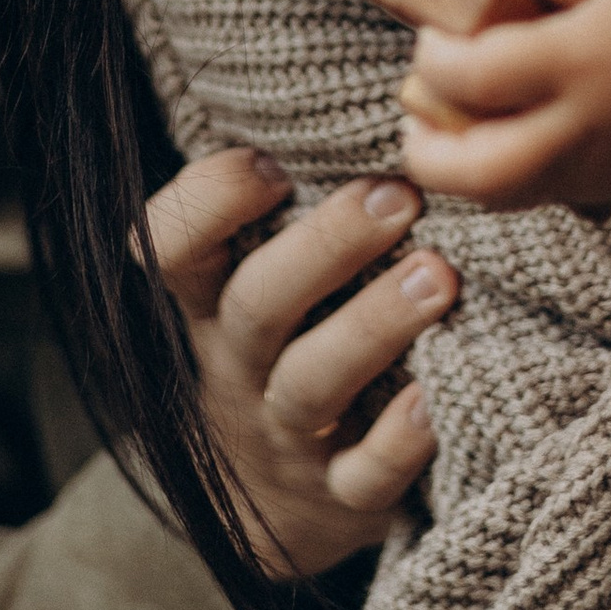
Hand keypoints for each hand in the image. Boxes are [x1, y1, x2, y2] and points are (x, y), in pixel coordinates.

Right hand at [148, 151, 456, 576]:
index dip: (208, 205)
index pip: (172, 248)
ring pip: (311, 384)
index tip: (269, 165)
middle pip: (258, 306)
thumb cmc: (293, 347)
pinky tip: (438, 395)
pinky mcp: (342, 496)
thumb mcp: (261, 283)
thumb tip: (373, 102)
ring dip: (373, 326)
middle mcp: (241, 366)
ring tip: (438, 275)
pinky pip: (364, 476)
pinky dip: (401, 441)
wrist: (275, 507)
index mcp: (213, 303)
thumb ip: (291, 211)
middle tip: (397, 197)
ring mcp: (289, 436)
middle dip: (325, 246)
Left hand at [400, 0, 610, 207]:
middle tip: (422, 102)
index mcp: (577, 61)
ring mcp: (592, 167)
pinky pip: (534, 201)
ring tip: (448, 128)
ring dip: (456, 168)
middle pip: (473, 168)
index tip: (435, 34)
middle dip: (425, 143)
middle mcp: (577, 126)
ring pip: (499, 198)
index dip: (432, 58)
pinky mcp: (608, 188)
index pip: (473, 76)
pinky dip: (498, 180)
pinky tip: (501, 138)